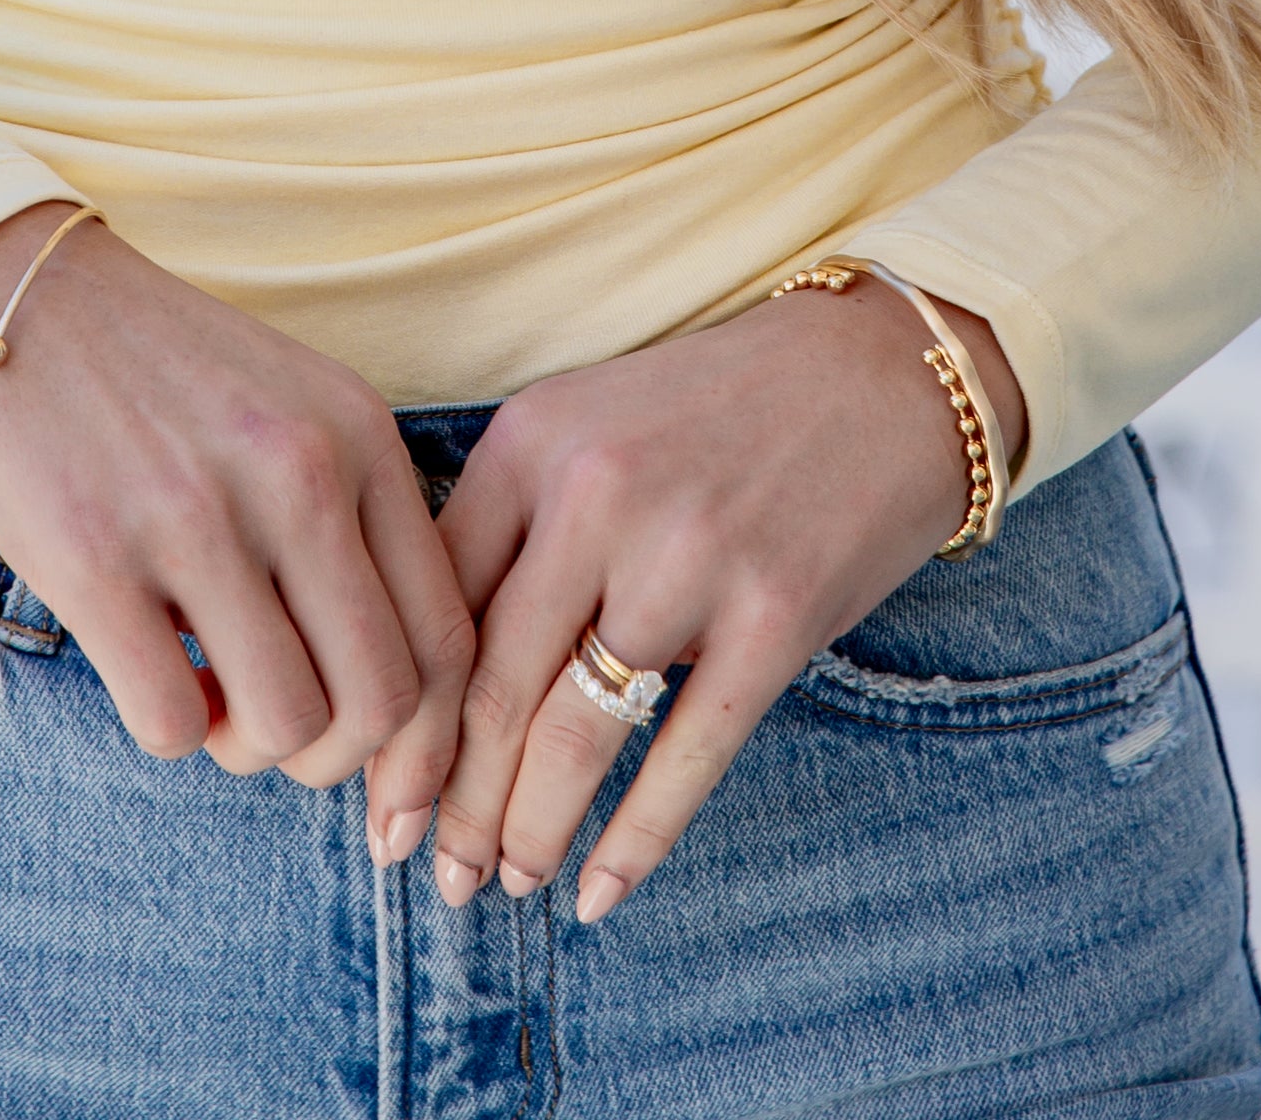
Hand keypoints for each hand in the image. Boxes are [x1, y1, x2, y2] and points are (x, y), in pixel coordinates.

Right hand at [0, 204, 472, 815]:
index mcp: (359, 435)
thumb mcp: (295, 409)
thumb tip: (398, 699)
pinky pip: (173, 723)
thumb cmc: (163, 374)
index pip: (447, 635)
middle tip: (278, 728)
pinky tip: (149, 669)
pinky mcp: (95, 562)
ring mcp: (197, 518)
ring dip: (246, 745)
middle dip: (335, 755)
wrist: (12, 299)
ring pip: (285, 725)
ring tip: (210, 693)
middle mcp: (298, 472)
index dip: (425, 737)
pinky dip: (170, 728)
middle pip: (381, 700)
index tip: (384, 772)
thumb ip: (357, 521)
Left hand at [372, 280, 1026, 922]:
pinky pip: (686, 755)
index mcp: (533, 441)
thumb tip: (430, 682)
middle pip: (494, 686)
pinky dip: (635, 839)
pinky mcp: (775, 614)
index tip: (381, 802)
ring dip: (532, 829)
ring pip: (576, 732)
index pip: (435, 609)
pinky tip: (600, 891)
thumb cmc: (713, 413)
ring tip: (512, 882)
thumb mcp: (589, 427)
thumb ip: (513, 529)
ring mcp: (688, 555)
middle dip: (457, 804)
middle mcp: (596, 493)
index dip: (402, 725)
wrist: (879, 370)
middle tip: (443, 877)